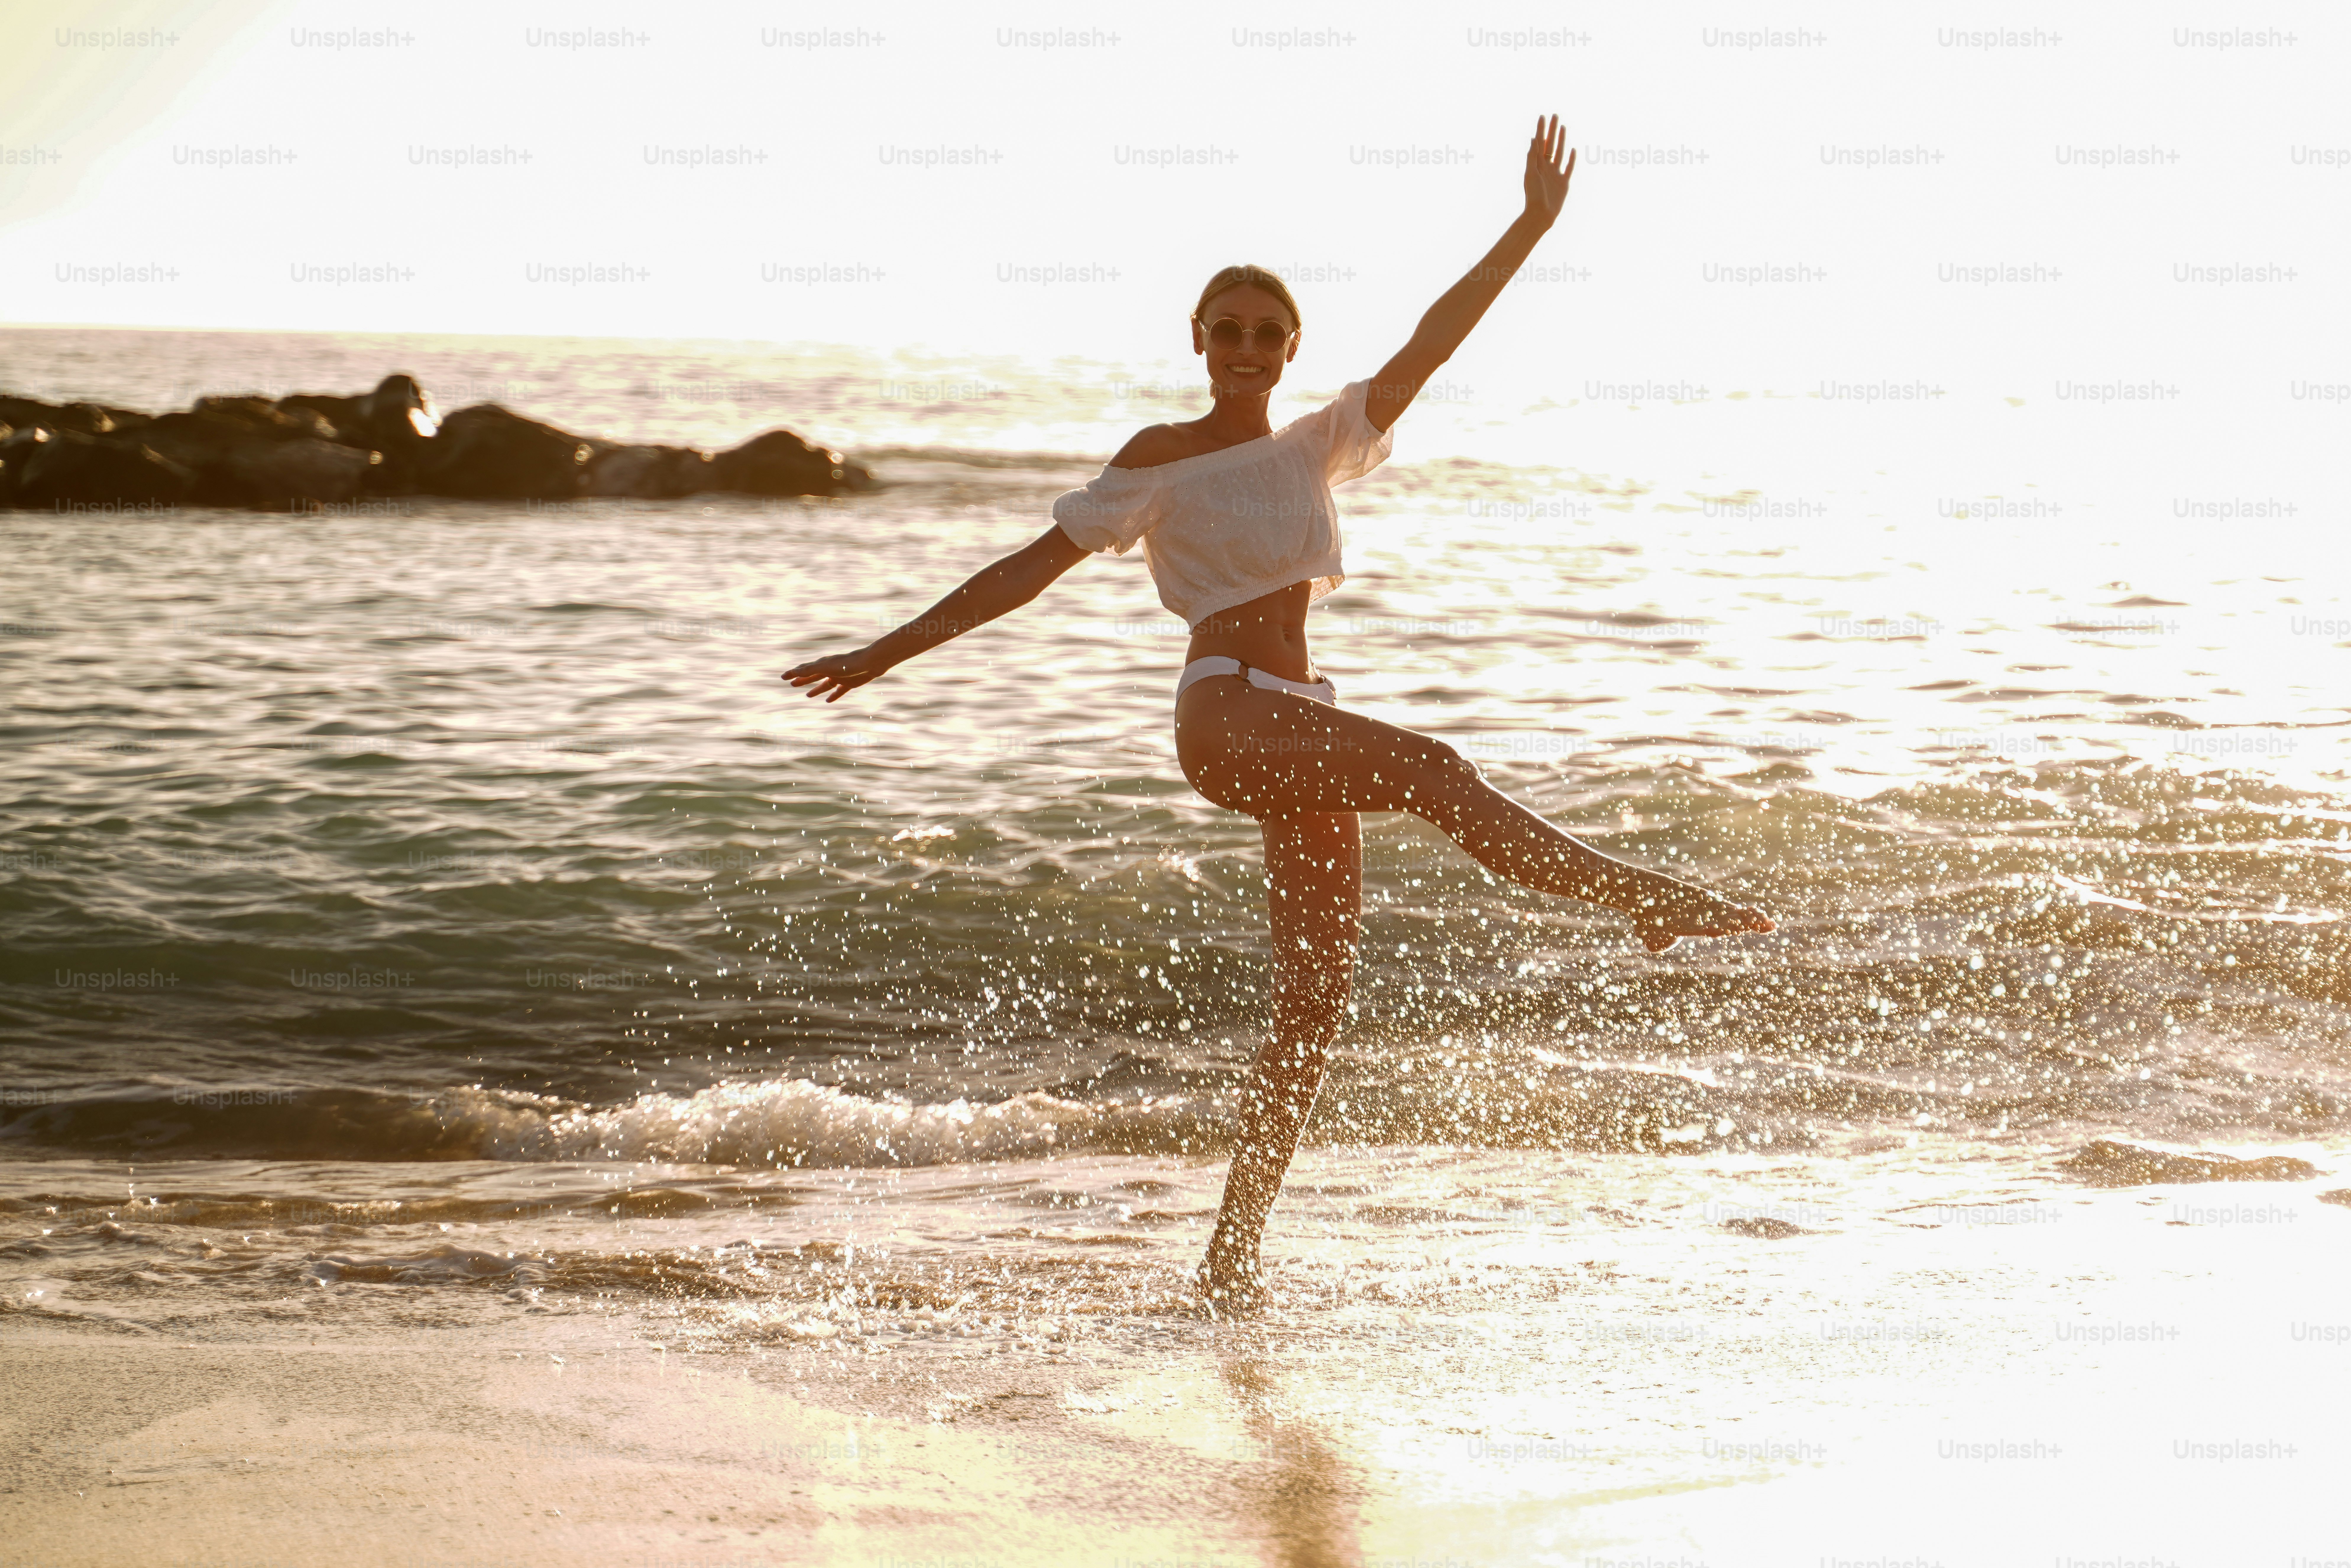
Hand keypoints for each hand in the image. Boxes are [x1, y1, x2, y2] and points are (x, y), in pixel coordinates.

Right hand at [781, 645, 886, 701]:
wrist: (870, 663)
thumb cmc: (848, 663)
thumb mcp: (826, 667)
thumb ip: (811, 669)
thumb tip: (795, 671)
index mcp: (822, 664)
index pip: (804, 669)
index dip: (793, 673)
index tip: (783, 677)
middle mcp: (830, 670)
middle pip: (812, 676)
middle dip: (802, 680)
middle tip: (792, 685)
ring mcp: (840, 677)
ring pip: (824, 684)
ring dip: (815, 689)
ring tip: (807, 695)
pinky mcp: (850, 683)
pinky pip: (839, 691)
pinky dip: (833, 695)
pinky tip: (828, 701)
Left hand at [1521, 113, 1574, 228]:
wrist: (1541, 215)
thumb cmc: (1533, 196)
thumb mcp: (1530, 174)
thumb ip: (1532, 157)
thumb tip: (1533, 139)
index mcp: (1536, 164)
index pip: (1539, 142)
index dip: (1541, 129)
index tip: (1543, 116)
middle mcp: (1546, 167)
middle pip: (1550, 144)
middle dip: (1552, 130)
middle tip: (1554, 115)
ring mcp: (1555, 174)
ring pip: (1559, 152)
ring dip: (1561, 139)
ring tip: (1562, 127)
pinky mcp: (1564, 183)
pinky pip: (1569, 167)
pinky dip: (1572, 159)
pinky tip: (1573, 149)